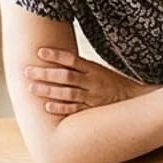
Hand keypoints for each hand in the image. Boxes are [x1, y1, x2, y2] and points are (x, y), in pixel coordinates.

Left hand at [23, 47, 147, 116]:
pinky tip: (47, 107)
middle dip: (45, 73)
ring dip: (48, 90)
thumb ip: (80, 67)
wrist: (135, 100)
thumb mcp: (99, 71)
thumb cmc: (113, 84)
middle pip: (66, 76)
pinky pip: (75, 109)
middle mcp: (93, 82)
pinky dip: (61, 108)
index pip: (72, 60)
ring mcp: (93, 97)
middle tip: (27, 71)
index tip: (39, 52)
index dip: (56, 55)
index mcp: (94, 69)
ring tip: (31, 88)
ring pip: (68, 92)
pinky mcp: (93, 110)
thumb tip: (56, 60)